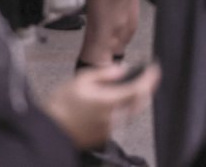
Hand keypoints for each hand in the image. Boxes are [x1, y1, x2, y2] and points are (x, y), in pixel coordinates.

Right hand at [44, 64, 160, 149]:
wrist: (51, 129)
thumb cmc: (62, 105)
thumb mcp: (81, 80)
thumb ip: (105, 74)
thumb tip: (122, 70)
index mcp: (109, 101)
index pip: (139, 89)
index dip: (150, 79)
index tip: (154, 69)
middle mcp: (114, 117)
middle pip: (140, 103)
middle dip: (146, 89)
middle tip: (147, 77)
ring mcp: (110, 128)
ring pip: (131, 112)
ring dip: (136, 99)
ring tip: (132, 87)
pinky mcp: (104, 135)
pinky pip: (121, 120)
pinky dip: (124, 109)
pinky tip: (116, 102)